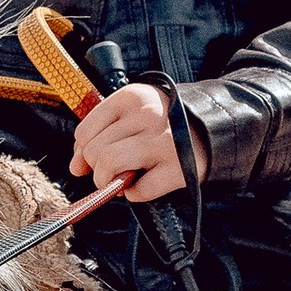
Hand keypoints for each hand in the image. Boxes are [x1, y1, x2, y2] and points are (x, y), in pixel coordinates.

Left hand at [69, 80, 188, 207]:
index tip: (94, 159)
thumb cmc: (164, 124)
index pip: (85, 131)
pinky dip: (135, 193)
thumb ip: (99, 134)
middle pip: (95, 151)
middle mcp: (147, 115)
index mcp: (132, 97)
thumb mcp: (132, 114)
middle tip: (114, 170)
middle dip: (98, 168)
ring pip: (109, 165)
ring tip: (122, 179)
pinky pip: (139, 190)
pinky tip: (145, 182)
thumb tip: (76, 167)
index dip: (83, 152)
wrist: (214, 129)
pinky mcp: (178, 169)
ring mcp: (163, 142)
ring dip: (109, 181)